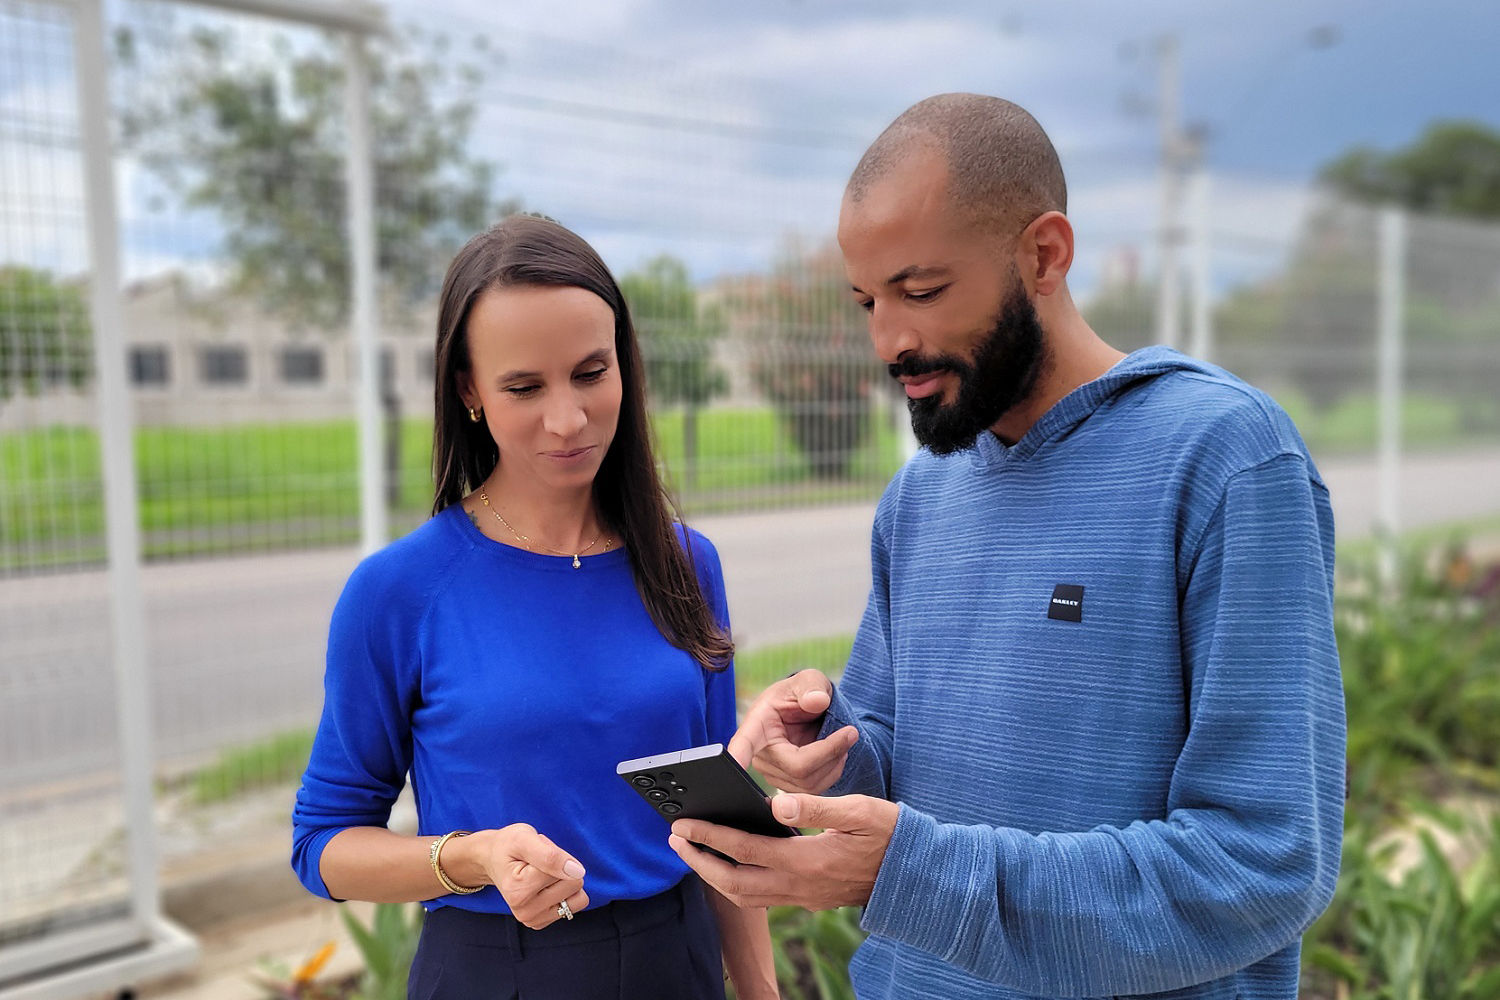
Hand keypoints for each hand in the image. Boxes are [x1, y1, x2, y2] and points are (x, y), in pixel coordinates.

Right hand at [478, 824, 588, 928]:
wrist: (492, 859)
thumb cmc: (507, 846)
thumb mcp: (524, 838)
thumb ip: (551, 855)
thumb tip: (577, 872)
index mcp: (519, 890)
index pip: (565, 871)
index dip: (556, 854)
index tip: (536, 853)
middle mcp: (524, 911)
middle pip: (574, 885)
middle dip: (561, 868)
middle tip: (538, 862)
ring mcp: (532, 920)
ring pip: (577, 898)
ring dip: (564, 880)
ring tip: (542, 873)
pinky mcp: (540, 922)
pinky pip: (574, 906)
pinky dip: (563, 892)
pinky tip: (543, 885)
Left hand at [668, 792, 898, 910]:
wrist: (918, 873)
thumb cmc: (891, 834)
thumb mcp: (860, 811)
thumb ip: (817, 806)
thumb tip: (775, 804)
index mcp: (808, 861)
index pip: (745, 849)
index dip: (709, 837)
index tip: (683, 824)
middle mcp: (801, 886)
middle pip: (735, 883)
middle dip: (700, 862)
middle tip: (675, 839)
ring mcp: (805, 897)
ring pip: (747, 896)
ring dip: (716, 876)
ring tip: (695, 852)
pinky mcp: (810, 899)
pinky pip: (763, 897)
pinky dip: (739, 881)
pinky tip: (732, 863)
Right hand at [728, 669, 859, 794]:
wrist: (808, 713)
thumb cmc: (803, 694)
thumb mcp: (809, 681)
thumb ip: (813, 687)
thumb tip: (816, 701)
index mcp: (758, 724)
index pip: (745, 743)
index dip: (738, 755)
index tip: (730, 762)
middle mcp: (760, 754)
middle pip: (798, 768)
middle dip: (830, 751)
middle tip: (851, 732)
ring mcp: (772, 774)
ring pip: (809, 784)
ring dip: (835, 763)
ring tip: (844, 740)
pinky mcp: (787, 786)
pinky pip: (814, 792)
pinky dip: (832, 773)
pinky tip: (837, 755)